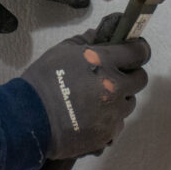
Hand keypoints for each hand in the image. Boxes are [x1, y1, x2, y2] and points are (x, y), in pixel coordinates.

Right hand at [22, 13, 149, 158]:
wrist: (30, 118)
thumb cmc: (44, 80)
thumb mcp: (63, 50)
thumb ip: (87, 40)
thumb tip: (102, 35)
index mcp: (104, 63)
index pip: (139, 51)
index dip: (138, 49)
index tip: (135, 50)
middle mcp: (114, 88)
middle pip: (140, 78)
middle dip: (130, 74)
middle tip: (114, 75)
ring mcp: (112, 113)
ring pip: (130, 102)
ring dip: (120, 98)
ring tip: (99, 98)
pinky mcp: (107, 134)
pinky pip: (118, 123)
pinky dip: (110, 118)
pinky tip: (93, 115)